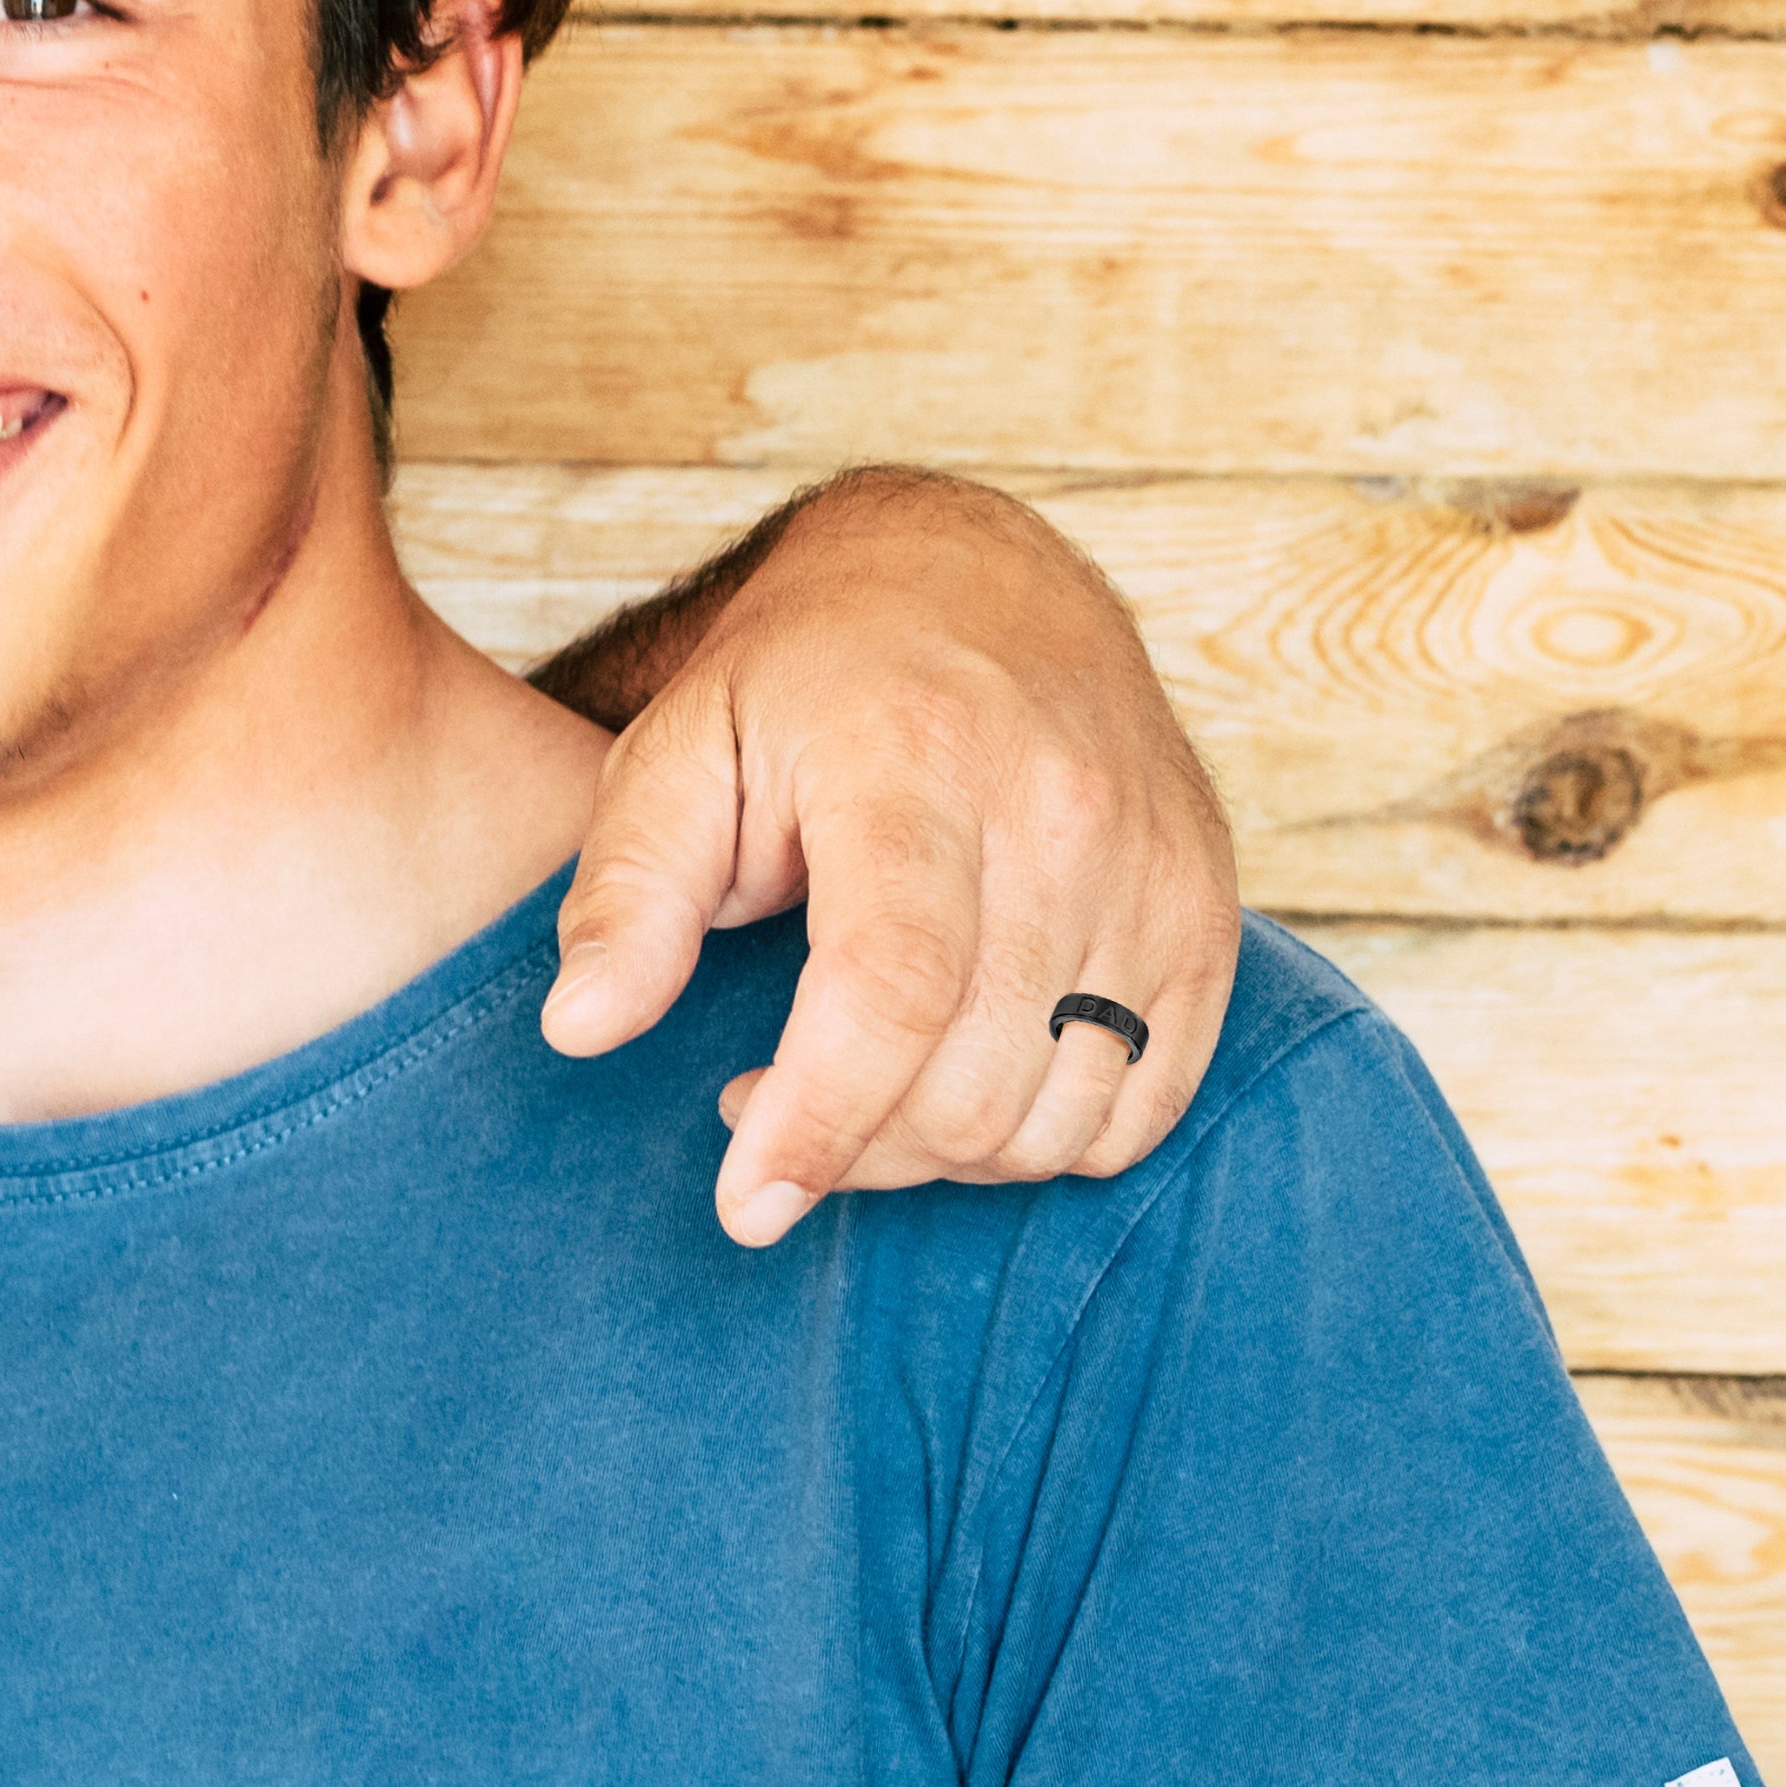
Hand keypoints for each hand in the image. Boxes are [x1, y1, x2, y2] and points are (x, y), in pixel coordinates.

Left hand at [538, 471, 1237, 1244]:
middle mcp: (1060, 811)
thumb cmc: (801, 681)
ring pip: (1064, 1113)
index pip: (890, 990)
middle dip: (855, 1143)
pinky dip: (1048, 1135)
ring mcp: (1155, 866)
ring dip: (944, 1152)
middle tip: (760, 1100)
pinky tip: (956, 1080)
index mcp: (914, 760)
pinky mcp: (1208, 911)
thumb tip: (578, 1029)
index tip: (747, 1206)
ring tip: (853, 1087)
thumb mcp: (676, 750)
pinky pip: (1146, 1103)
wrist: (978, 580)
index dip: (820, 1122)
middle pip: (977, 1077)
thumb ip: (627, 893)